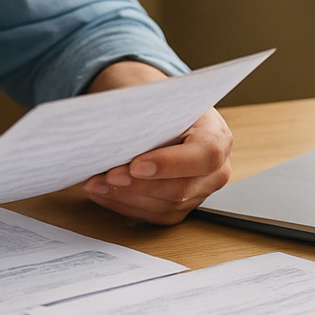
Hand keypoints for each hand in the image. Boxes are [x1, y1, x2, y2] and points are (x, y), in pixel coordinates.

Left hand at [81, 62, 233, 224]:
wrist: (165, 114)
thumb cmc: (162, 105)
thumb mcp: (160, 99)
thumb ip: (148, 113)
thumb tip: (114, 124)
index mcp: (217, 137)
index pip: (204, 156)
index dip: (169, 164)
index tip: (135, 165)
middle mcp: (215, 171)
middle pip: (181, 189)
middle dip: (138, 185)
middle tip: (108, 176)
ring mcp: (200, 192)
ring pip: (165, 207)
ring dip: (126, 197)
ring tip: (96, 184)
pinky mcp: (183, 206)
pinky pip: (155, 215)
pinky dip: (125, 205)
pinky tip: (104, 193)